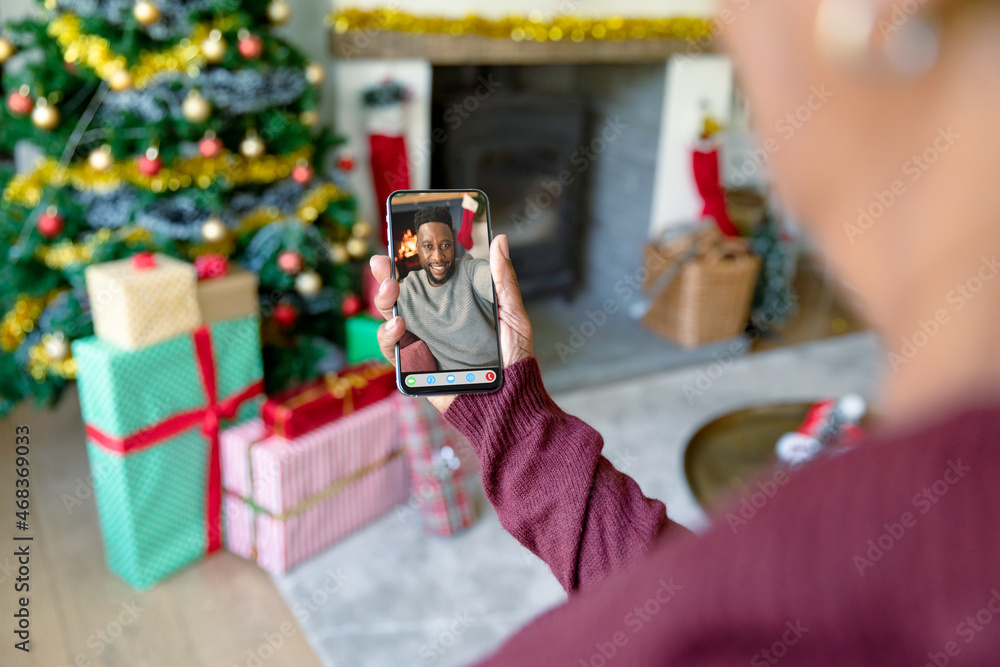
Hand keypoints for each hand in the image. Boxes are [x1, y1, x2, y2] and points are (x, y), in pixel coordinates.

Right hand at [370, 234, 532, 412]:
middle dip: (384, 277)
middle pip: (400, 296)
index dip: (406, 263)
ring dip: (383, 302)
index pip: (424, 281)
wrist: (509, 399)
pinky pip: (392, 351)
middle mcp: (433, 323)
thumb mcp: (512, 313)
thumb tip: (499, 240)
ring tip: (391, 290)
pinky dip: (388, 337)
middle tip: (382, 263)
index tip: (396, 246)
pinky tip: (398, 325)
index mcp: (452, 306)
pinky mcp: (415, 367)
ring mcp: (421, 344)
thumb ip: (503, 279)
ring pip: (389, 319)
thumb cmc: (513, 357)